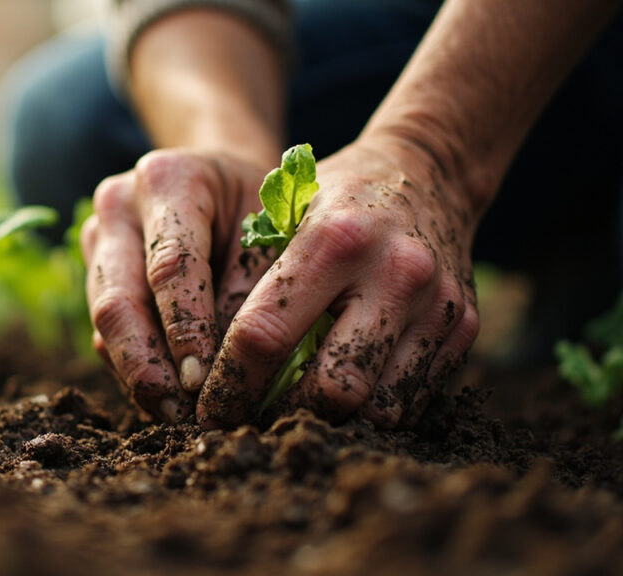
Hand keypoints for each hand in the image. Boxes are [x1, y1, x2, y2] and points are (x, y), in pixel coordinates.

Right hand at [80, 149, 277, 421]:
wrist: (225, 183)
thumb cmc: (259, 208)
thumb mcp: (273, 234)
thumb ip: (253, 292)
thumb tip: (231, 371)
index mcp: (169, 179)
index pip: (170, 265)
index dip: (184, 329)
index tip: (203, 381)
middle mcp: (119, 204)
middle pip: (117, 298)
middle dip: (145, 364)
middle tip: (177, 411)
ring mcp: (97, 237)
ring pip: (103, 320)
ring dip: (137, 373)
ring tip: (174, 414)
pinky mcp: (92, 270)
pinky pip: (103, 330)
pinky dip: (133, 366)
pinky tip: (162, 395)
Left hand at [197, 136, 481, 428]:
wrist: (430, 171)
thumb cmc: (337, 198)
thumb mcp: (285, 215)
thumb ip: (249, 281)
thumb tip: (199, 365)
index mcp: (334, 240)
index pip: (265, 335)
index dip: (230, 384)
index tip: (208, 409)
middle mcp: (393, 273)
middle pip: (332, 389)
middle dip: (285, 414)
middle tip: (253, 421)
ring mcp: (437, 304)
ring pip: (379, 408)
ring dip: (332, 421)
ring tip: (296, 413)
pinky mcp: (465, 327)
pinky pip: (413, 401)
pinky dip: (372, 410)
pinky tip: (342, 395)